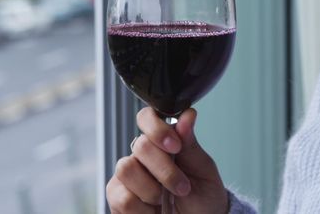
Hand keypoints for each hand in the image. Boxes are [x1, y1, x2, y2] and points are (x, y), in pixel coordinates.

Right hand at [106, 107, 228, 213]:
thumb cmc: (202, 194)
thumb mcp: (202, 169)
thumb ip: (190, 143)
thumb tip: (188, 115)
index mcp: (162, 141)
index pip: (146, 117)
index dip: (157, 129)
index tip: (175, 146)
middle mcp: (141, 156)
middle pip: (140, 146)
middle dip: (165, 169)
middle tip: (183, 187)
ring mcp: (126, 177)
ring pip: (127, 170)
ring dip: (153, 190)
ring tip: (166, 200)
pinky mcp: (117, 198)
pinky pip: (123, 198)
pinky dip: (144, 208)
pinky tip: (154, 210)